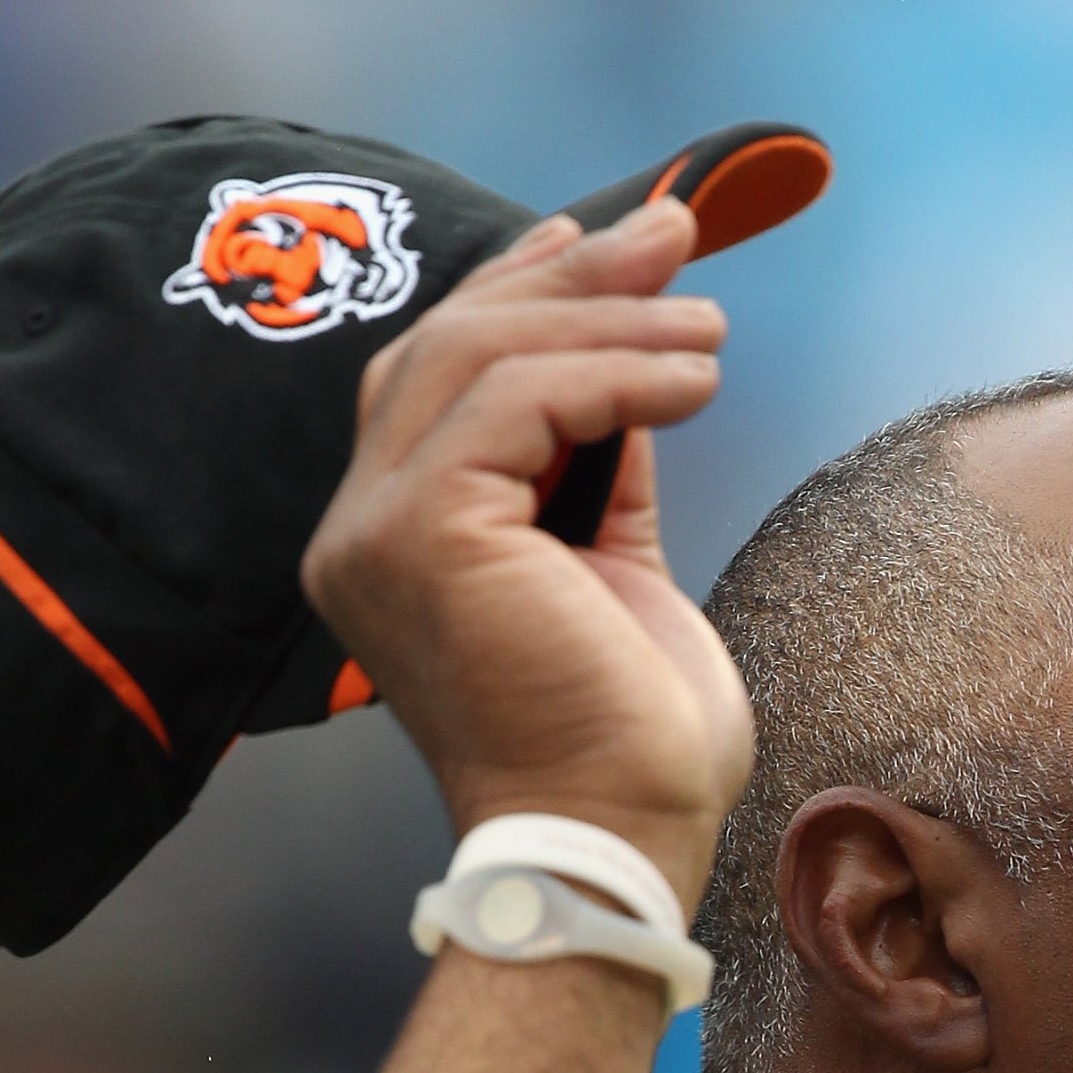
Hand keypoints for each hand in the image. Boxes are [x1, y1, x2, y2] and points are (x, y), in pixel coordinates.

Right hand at [302, 198, 756, 911]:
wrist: (620, 842)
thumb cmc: (628, 738)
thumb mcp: (616, 567)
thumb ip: (595, 468)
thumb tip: (631, 364)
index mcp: (392, 540)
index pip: (437, 375)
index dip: (520, 288)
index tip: (609, 237)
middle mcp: (360, 530)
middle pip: (451, 344)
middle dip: (573, 274)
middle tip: (681, 230)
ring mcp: (377, 531)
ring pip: (482, 356)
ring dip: (612, 318)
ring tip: (713, 325)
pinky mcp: (421, 533)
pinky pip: (519, 400)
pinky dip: (617, 372)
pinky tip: (695, 380)